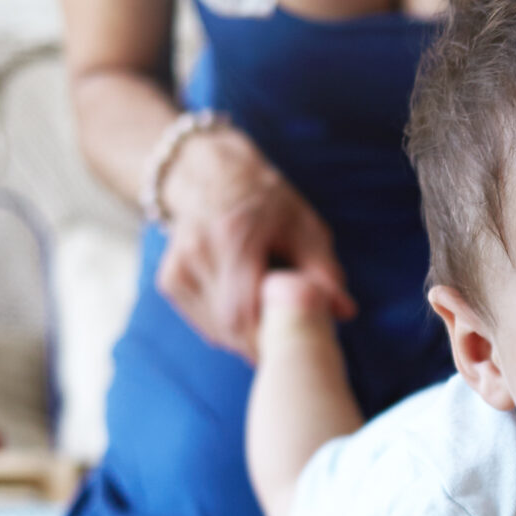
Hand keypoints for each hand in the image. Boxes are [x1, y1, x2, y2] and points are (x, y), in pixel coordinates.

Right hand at [154, 126, 355, 360]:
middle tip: (291, 335)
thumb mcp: (303, 225)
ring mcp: (177, 269)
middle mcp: (197, 254)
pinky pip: (205, 324)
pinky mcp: (170, 281)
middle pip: (230, 327)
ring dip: (248, 336)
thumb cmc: (265, 201)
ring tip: (270, 314)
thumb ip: (324, 270)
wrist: (209, 175)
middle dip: (265, 340)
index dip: (273, 336)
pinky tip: (246, 305)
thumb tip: (345, 311)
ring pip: (217, 331)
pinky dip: (230, 327)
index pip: (245, 310)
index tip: (300, 339)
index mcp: (232, 237)